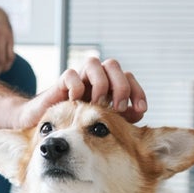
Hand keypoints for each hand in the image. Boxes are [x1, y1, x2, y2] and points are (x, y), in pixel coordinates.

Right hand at [13, 57, 147, 128]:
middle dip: (120, 86)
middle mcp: (95, 78)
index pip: (128, 78)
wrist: (53, 130)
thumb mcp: (105, 124)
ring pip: (93, 63)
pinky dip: (76, 87)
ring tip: (97, 104)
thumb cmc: (82, 126)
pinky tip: (77, 102)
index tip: (140, 110)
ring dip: (99, 84)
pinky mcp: (61, 84)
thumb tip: (139, 116)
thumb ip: (122, 119)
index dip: (137, 92)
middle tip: (119, 108)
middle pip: (113, 65)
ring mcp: (78, 79)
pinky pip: (70, 75)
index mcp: (109, 86)